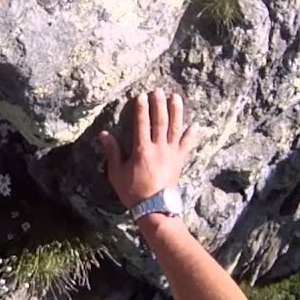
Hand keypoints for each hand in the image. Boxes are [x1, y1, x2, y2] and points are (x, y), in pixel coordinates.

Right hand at [99, 88, 198, 208]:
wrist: (155, 208)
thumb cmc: (133, 192)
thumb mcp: (117, 173)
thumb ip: (112, 152)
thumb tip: (104, 134)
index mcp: (142, 149)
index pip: (141, 123)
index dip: (141, 109)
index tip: (141, 96)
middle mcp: (158, 148)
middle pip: (160, 121)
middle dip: (159, 104)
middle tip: (158, 90)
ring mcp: (171, 153)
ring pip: (175, 128)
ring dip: (176, 112)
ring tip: (176, 98)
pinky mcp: (180, 161)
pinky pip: (187, 145)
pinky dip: (191, 135)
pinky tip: (195, 125)